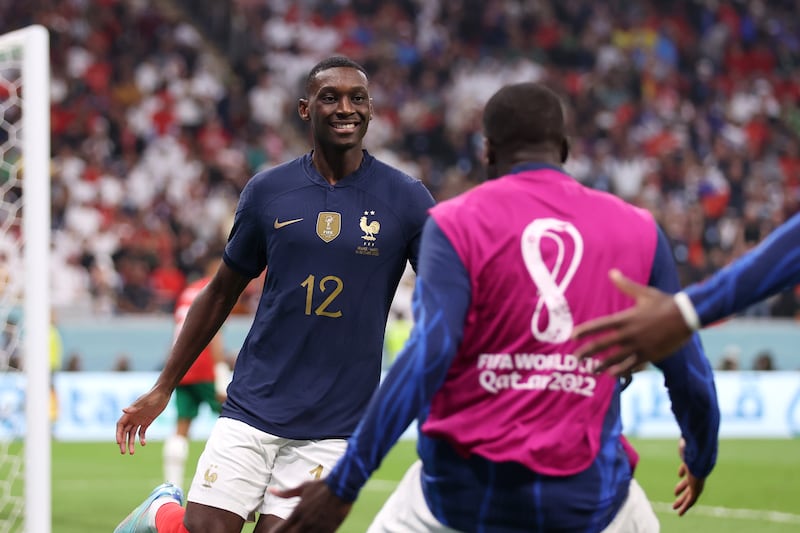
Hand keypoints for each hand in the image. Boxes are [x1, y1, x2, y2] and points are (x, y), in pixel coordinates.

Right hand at [115, 386, 170, 454]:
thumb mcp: (144, 402)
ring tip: (132, 453)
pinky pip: (142, 432)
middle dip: (123, 442)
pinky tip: (143, 444)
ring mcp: (139, 420)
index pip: (120, 425)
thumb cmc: (153, 396)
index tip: (118, 442)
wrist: (163, 393)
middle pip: (124, 432)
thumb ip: (134, 407)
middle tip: (123, 452)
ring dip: (131, 443)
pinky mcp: (147, 422)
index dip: (118, 434)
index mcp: (130, 413)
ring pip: (132, 434)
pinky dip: (141, 438)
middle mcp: (132, 417)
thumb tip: (123, 410)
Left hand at [269, 480, 351, 532]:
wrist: (342, 487)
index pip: (281, 529)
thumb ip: (286, 493)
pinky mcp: (328, 530)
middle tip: (288, 531)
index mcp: (297, 512)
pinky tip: (313, 532)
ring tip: (300, 531)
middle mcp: (305, 523)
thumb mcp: (303, 488)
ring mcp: (317, 528)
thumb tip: (271, 490)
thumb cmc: (322, 486)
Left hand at [572, 269, 692, 374]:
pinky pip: (631, 365)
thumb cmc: (664, 303)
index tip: (573, 336)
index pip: (600, 325)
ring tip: (591, 370)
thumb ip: (626, 285)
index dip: (585, 331)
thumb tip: (612, 272)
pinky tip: (611, 375)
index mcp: (626, 318)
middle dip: (587, 351)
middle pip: (603, 344)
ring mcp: (639, 346)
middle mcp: (630, 333)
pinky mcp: (649, 355)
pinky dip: (621, 370)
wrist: (686, 316)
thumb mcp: (644, 292)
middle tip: (575, 358)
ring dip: (601, 365)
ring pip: (615, 358)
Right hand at [673, 437, 703, 515]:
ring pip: (690, 494)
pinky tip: (679, 512)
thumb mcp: (685, 440)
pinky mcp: (697, 487)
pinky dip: (685, 507)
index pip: (689, 468)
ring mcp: (697, 480)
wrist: (701, 450)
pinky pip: (691, 500)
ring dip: (682, 502)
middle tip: (675, 492)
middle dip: (682, 488)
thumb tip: (680, 420)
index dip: (684, 471)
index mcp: (694, 461)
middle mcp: (697, 471)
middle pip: (689, 482)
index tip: (679, 474)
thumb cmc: (691, 442)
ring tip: (675, 508)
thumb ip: (684, 436)